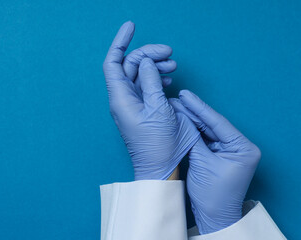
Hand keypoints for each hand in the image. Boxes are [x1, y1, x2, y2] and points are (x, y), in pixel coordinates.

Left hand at [103, 21, 198, 179]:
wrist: (159, 168)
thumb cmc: (158, 144)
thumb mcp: (158, 109)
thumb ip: (150, 81)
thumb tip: (146, 62)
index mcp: (121, 97)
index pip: (113, 62)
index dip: (120, 42)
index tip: (131, 26)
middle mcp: (123, 99)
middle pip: (130, 65)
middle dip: (148, 54)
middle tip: (170, 53)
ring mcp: (132, 104)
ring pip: (140, 75)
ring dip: (155, 65)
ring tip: (173, 66)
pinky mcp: (143, 110)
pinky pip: (146, 87)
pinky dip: (156, 78)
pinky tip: (168, 80)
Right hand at [170, 90, 260, 233]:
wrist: (213, 215)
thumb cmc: (213, 194)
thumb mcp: (203, 162)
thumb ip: (194, 138)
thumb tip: (183, 118)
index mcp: (244, 147)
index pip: (218, 122)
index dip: (200, 108)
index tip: (185, 95)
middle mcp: (239, 146)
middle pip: (212, 124)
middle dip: (194, 112)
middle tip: (177, 98)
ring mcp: (229, 150)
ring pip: (207, 130)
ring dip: (191, 120)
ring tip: (175, 106)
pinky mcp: (219, 155)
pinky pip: (204, 139)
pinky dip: (192, 131)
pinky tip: (181, 120)